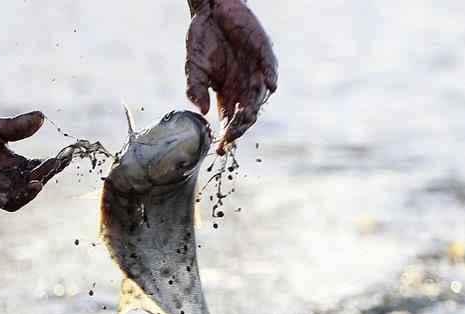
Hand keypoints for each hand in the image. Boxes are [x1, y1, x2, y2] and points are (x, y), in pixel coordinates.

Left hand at [0, 111, 69, 211]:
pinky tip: (5, 196)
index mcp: (14, 166)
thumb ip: (18, 127)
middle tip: (51, 167)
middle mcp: (5, 181)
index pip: (38, 169)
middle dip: (42, 178)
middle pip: (30, 187)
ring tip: (36, 183)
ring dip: (26, 193)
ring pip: (14, 199)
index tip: (66, 157)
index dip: (52, 166)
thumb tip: (41, 116)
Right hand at [186, 0, 277, 151]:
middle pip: (247, 114)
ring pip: (259, 96)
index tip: (220, 149)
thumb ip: (196, 89)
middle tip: (233, 134)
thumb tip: (201, 110)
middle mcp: (243, 88)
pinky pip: (270, 68)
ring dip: (254, 107)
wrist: (211, 11)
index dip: (227, 136)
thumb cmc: (203, 42)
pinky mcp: (264, 54)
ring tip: (248, 117)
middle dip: (240, 126)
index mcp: (227, 96)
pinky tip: (270, 85)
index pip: (230, 121)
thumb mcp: (194, 68)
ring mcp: (256, 72)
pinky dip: (270, 77)